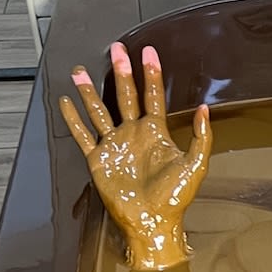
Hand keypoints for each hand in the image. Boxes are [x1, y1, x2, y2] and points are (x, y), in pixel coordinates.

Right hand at [59, 42, 211, 271]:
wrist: (151, 222)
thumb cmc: (175, 199)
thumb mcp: (195, 167)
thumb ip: (202, 137)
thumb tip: (205, 110)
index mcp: (155, 133)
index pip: (152, 96)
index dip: (151, 73)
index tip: (148, 52)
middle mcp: (133, 134)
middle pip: (125, 95)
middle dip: (121, 71)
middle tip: (116, 49)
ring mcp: (114, 145)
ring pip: (99, 111)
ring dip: (89, 91)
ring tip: (79, 70)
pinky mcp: (99, 159)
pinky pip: (83, 135)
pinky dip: (73, 120)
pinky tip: (66, 103)